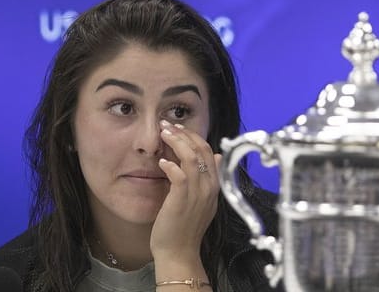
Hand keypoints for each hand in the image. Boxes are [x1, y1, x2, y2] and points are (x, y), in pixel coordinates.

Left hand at [150, 120, 220, 265]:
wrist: (179, 252)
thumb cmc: (184, 226)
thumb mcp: (201, 199)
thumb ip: (208, 178)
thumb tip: (217, 156)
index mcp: (214, 185)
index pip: (209, 151)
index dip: (193, 136)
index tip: (177, 128)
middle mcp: (209, 187)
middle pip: (202, 150)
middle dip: (184, 133)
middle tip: (167, 125)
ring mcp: (197, 193)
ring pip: (191, 157)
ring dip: (176, 142)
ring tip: (163, 133)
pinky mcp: (182, 199)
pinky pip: (180, 175)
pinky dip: (171, 164)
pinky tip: (161, 162)